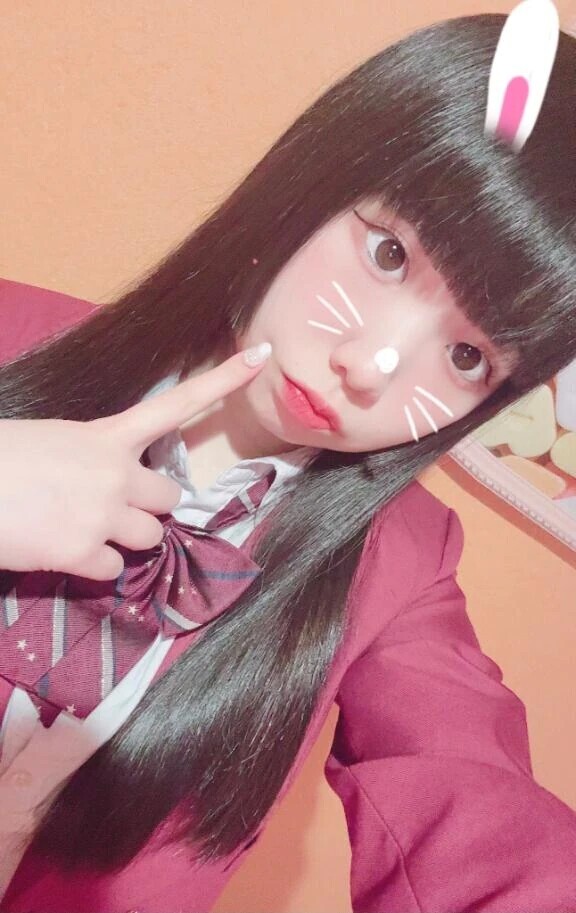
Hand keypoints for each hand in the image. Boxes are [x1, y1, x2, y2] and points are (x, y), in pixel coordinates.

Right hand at [0, 344, 270, 580]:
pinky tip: (61, 552)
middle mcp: (115, 472)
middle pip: (170, 499)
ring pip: (149, 540)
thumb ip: (89, 457)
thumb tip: (102, 485)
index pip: (174, 404)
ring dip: (125, 541)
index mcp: (104, 436)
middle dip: (148, 508)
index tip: (262, 356)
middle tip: (112, 509)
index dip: (222, 381)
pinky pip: (112, 571)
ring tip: (82, 531)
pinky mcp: (82, 552)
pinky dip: (92, 568)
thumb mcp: (49, 441)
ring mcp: (102, 514)